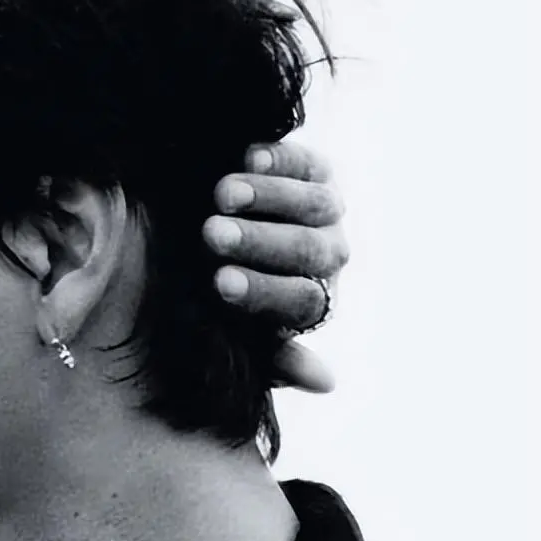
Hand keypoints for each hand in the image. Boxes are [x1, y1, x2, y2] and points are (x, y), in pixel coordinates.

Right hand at [202, 141, 347, 392]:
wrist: (226, 232)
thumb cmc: (229, 291)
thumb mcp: (242, 329)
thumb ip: (275, 357)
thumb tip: (326, 383)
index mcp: (311, 302)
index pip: (297, 300)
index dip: (261, 291)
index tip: (219, 283)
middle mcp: (328, 258)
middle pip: (307, 251)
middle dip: (258, 242)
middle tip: (211, 235)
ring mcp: (327, 212)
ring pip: (315, 205)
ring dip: (267, 198)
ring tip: (221, 194)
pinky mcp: (318, 170)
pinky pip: (308, 162)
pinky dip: (281, 159)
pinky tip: (248, 157)